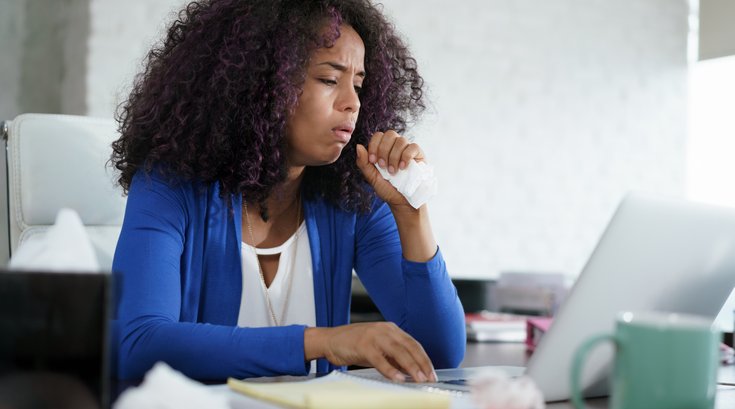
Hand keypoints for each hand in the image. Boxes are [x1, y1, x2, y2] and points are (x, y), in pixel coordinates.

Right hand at [304, 322, 436, 382]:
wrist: (329, 340)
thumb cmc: (353, 345)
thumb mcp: (377, 349)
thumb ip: (393, 357)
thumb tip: (411, 371)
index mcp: (390, 329)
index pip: (413, 344)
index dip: (424, 359)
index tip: (432, 373)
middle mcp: (385, 330)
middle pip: (410, 346)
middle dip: (422, 363)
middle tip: (430, 378)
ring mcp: (374, 336)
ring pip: (398, 351)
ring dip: (411, 366)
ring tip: (419, 379)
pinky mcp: (363, 345)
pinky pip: (380, 359)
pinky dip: (390, 369)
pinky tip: (398, 378)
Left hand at [355, 130, 424, 207]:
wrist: (402, 202)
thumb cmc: (387, 189)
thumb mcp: (372, 178)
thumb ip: (364, 163)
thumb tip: (358, 146)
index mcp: (384, 149)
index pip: (378, 136)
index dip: (374, 145)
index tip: (373, 161)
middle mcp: (396, 146)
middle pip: (390, 134)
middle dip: (384, 150)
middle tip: (383, 166)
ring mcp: (408, 149)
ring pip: (401, 140)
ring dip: (394, 157)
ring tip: (393, 171)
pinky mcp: (419, 155)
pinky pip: (413, 146)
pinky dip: (406, 157)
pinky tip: (403, 168)